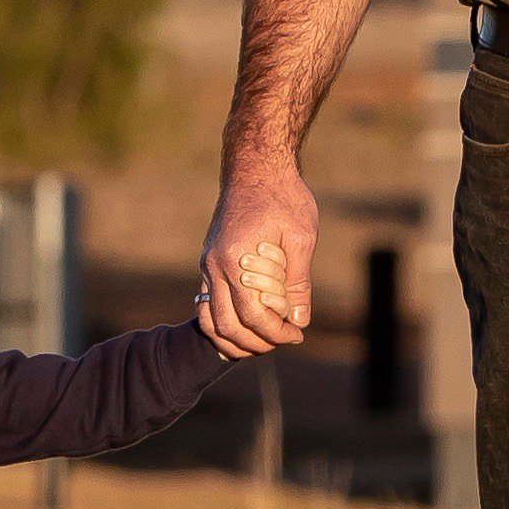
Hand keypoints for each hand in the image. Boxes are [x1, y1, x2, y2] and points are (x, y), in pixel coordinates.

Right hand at [194, 160, 316, 358]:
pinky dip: (226, 321)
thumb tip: (299, 320)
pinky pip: (208, 303)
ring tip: (264, 340)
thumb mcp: (300, 237)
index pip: (251, 315)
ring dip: (234, 338)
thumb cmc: (283, 196)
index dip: (276, 333)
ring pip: (209, 319)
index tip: (297, 335)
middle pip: (225, 325)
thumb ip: (298, 282)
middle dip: (255, 342)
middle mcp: (214, 265)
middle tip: (283, 340)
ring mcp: (207, 263)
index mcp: (234, 259)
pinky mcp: (209, 261)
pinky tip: (250, 324)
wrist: (256, 165)